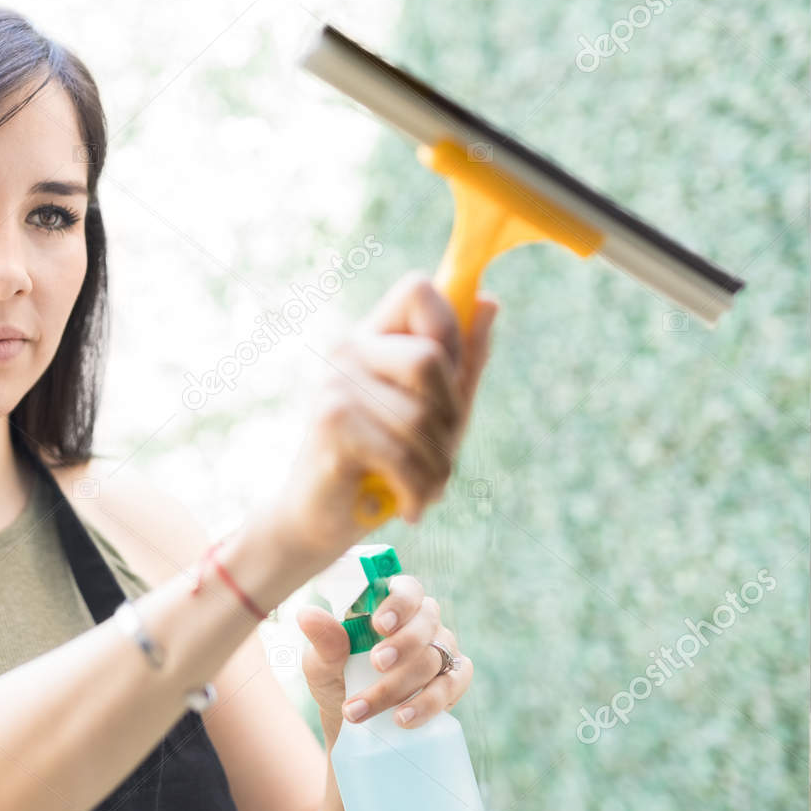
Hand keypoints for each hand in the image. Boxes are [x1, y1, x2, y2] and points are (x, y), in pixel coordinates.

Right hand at [265, 271, 496, 567]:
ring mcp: (334, 384)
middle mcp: (348, 350)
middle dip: (451, 416)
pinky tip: (411, 506)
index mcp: (373, 336)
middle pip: (430, 358)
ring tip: (425, 488)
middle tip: (442, 451)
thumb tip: (491, 302)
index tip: (451, 381)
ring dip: (437, 467)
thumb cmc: (383, 464)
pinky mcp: (330, 424)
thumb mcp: (437, 411)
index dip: (450, 330)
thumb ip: (463, 360)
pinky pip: (402, 454)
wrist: (318, 521)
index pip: (418, 289)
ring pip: (421, 416)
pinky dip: (418, 489)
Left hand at [296, 572, 473, 746]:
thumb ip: (323, 640)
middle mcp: (423, 623)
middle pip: (427, 621)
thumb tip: (307, 614)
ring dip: (400, 685)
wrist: (352, 726)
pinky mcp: (453, 682)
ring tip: (364, 709)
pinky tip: (402, 718)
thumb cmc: (337, 680)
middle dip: (403, 645)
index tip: (379, 625)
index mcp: (392, 606)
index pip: (407, 589)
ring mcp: (442, 651)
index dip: (399, 603)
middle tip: (376, 664)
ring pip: (435, 658)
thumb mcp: (322, 663)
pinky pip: (452, 685)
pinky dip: (428, 703)